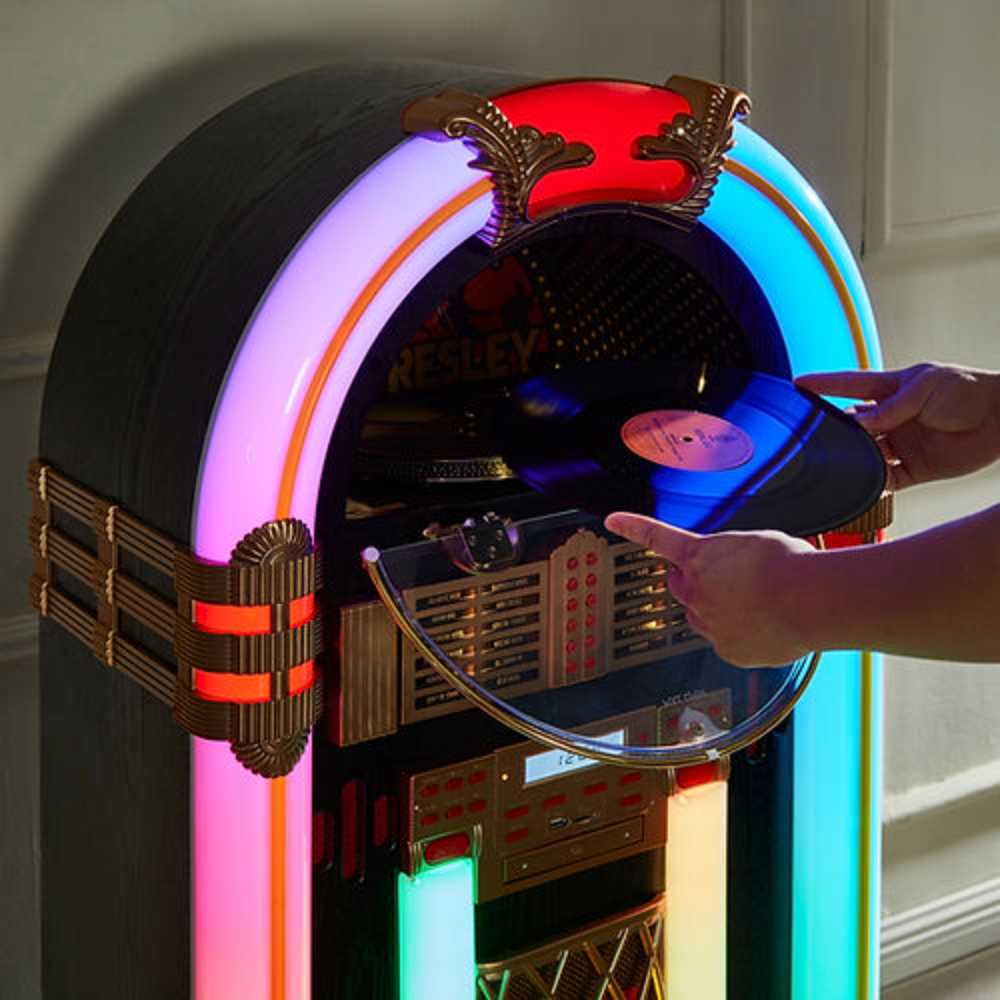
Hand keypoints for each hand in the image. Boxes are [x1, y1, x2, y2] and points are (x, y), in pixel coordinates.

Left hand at [605, 512, 815, 666]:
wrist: (812, 600)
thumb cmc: (790, 566)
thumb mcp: (754, 543)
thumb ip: (732, 556)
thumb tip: (736, 571)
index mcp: (699, 556)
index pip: (656, 536)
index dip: (632, 526)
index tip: (613, 520)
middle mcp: (696, 591)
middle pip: (680, 585)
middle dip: (694, 581)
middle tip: (724, 580)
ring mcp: (709, 623)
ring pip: (701, 616)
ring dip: (716, 609)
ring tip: (754, 603)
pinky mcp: (728, 650)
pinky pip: (725, 641)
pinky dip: (739, 634)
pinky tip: (765, 625)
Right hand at [796, 364, 999, 489]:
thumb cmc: (969, 391)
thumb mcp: (925, 388)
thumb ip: (891, 407)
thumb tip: (858, 424)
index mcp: (891, 390)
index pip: (848, 386)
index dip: (822, 385)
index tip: (795, 385)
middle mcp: (891, 419)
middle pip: (851, 427)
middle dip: (832, 432)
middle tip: (811, 439)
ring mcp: (900, 445)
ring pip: (864, 456)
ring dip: (851, 461)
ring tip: (835, 466)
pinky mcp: (914, 470)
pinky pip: (885, 481)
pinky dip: (872, 485)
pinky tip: (860, 486)